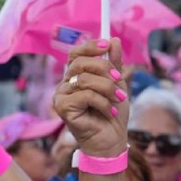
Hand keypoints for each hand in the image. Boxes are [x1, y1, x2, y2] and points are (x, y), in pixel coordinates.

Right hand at [53, 39, 128, 157]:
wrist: (112, 139)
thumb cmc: (112, 112)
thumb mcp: (117, 84)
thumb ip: (114, 63)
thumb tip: (113, 40)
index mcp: (76, 75)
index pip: (76, 53)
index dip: (90, 46)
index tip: (107, 44)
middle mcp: (65, 84)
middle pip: (81, 63)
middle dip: (105, 70)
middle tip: (120, 80)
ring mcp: (61, 96)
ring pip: (85, 79)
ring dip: (107, 88)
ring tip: (119, 99)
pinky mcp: (62, 108)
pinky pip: (85, 95)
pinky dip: (103, 102)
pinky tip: (110, 111)